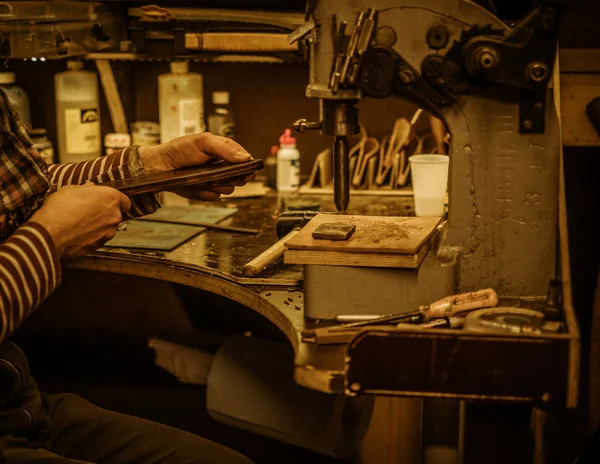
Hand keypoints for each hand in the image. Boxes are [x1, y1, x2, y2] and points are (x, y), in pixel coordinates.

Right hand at [30, 184, 131, 257]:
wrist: (50, 233)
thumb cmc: (61, 207)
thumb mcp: (71, 189)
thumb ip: (86, 189)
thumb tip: (91, 188)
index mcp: (111, 198)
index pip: (125, 201)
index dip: (116, 202)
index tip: (107, 202)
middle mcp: (115, 216)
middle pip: (115, 215)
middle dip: (104, 213)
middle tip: (87, 211)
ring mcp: (108, 233)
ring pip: (107, 228)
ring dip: (98, 226)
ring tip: (79, 223)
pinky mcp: (100, 245)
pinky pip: (98, 239)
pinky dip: (91, 236)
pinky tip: (77, 233)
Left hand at [138, 133, 254, 200]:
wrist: (160, 166)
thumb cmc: (179, 150)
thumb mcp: (203, 141)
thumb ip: (225, 149)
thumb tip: (245, 158)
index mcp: (223, 151)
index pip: (243, 159)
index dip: (247, 165)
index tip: (246, 170)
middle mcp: (221, 167)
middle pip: (240, 177)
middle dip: (235, 178)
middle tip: (223, 175)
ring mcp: (214, 180)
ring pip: (228, 189)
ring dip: (218, 185)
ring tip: (205, 178)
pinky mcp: (205, 191)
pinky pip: (214, 197)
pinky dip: (206, 192)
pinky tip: (197, 185)